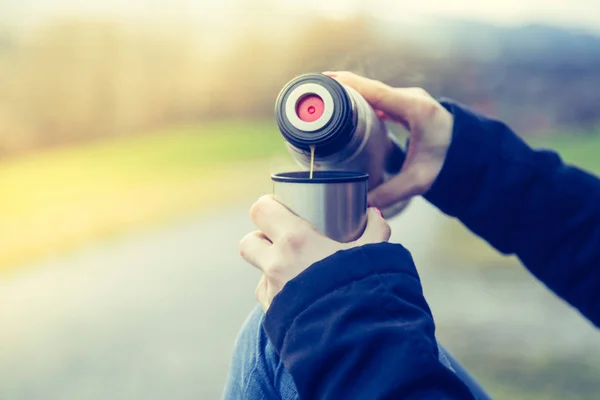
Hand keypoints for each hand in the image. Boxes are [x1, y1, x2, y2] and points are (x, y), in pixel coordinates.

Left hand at [240, 195, 390, 311]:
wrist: (355, 337)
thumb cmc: (363, 289)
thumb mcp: (374, 253)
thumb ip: (375, 229)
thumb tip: (374, 215)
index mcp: (295, 240)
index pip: (261, 210)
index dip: (268, 207)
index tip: (281, 210)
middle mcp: (276, 264)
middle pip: (248, 241)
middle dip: (261, 239)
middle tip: (283, 241)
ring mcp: (272, 292)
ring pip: (259, 273)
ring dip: (271, 270)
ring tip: (297, 274)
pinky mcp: (273, 316)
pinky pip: (269, 300)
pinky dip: (281, 296)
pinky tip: (302, 299)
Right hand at [324, 71, 453, 208]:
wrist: (469, 152)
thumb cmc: (447, 163)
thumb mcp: (419, 181)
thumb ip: (391, 192)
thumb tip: (362, 205)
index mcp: (416, 110)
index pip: (378, 92)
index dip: (351, 85)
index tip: (327, 80)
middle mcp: (412, 98)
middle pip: (371, 88)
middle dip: (343, 87)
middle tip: (316, 91)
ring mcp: (409, 98)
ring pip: (374, 91)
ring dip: (351, 92)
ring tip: (324, 98)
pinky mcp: (406, 103)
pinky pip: (379, 97)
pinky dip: (361, 99)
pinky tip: (344, 107)